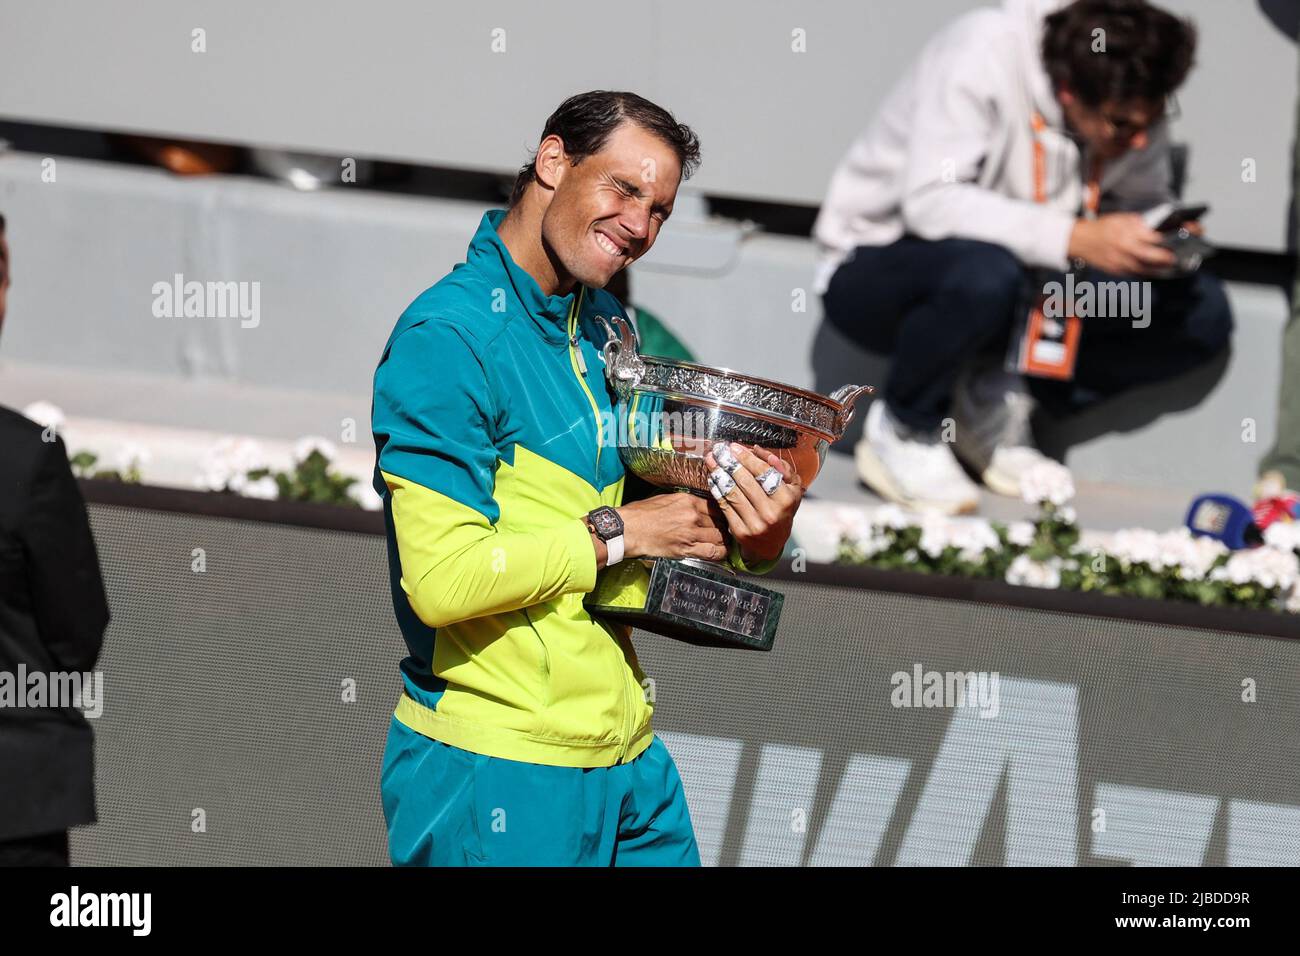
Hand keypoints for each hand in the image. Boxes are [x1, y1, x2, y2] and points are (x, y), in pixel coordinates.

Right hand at [615, 492, 727, 562]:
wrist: (627, 529)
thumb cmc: (641, 514)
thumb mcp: (665, 499)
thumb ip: (685, 502)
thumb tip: (698, 506)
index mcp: (688, 500)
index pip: (715, 506)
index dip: (722, 513)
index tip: (723, 518)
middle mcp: (692, 515)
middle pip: (720, 522)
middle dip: (724, 527)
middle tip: (725, 532)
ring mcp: (690, 533)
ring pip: (720, 537)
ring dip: (723, 540)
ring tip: (724, 542)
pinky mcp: (685, 549)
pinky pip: (712, 552)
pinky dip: (720, 553)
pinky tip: (720, 553)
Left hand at [703, 442, 803, 564]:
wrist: (772, 543)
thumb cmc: (782, 510)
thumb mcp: (792, 489)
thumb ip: (782, 469)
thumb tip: (760, 452)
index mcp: (786, 499)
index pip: (764, 473)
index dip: (747, 458)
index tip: (735, 447)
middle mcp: (771, 512)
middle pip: (746, 481)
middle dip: (730, 463)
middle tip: (719, 451)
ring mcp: (755, 523)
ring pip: (733, 492)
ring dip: (720, 474)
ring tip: (712, 461)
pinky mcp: (740, 531)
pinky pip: (725, 505)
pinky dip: (717, 490)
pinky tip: (713, 478)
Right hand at [1068, 213, 1175, 274]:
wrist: (1080, 241)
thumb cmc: (1101, 228)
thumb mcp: (1122, 219)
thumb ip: (1139, 224)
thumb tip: (1156, 227)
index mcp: (1126, 233)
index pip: (1152, 239)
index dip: (1167, 241)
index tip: (1177, 241)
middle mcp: (1123, 249)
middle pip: (1150, 257)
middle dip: (1165, 258)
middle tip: (1175, 258)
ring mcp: (1119, 262)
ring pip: (1143, 269)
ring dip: (1158, 269)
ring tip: (1169, 266)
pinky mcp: (1115, 270)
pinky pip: (1134, 274)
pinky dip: (1146, 273)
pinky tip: (1154, 271)